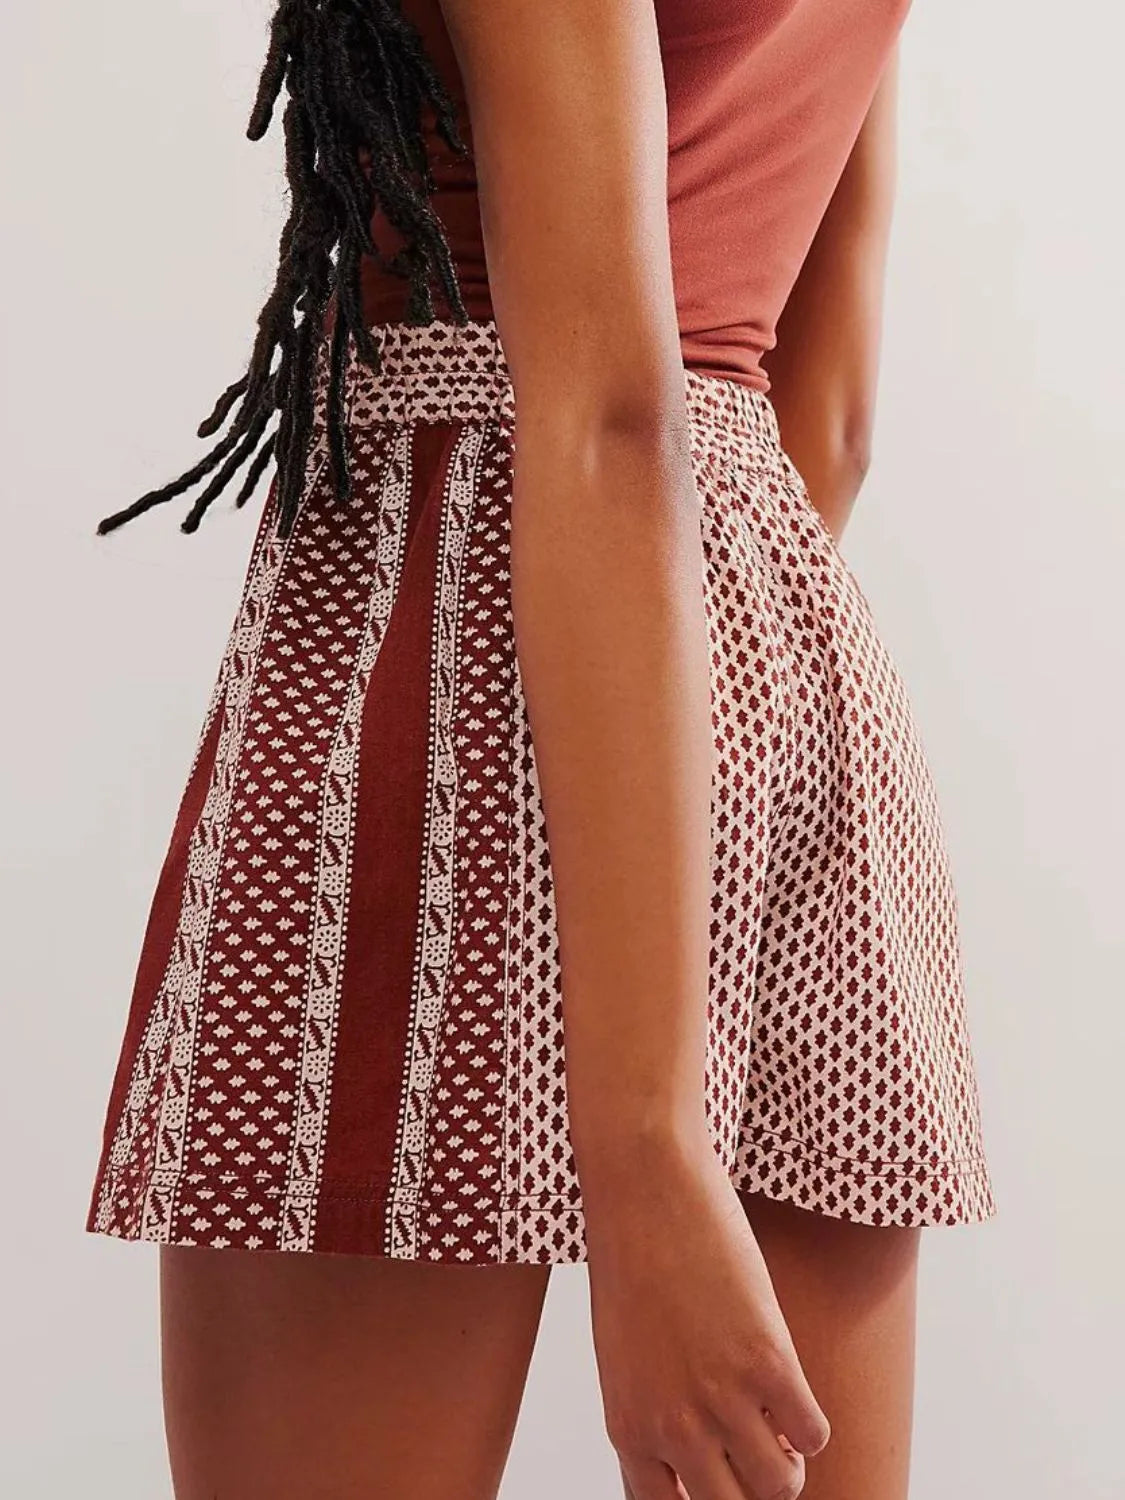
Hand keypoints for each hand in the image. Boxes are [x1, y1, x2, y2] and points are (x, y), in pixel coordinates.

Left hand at [584, 1129, 829, 1499]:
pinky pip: (812, 1432)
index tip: (725, 1477)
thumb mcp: (624, 1351)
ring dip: (789, 1461)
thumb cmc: (630, 1256)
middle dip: (753, 1486)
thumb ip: (653, 1410)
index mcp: (629, 1428)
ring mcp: (722, 1398)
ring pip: (780, 1484)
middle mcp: (673, 1426)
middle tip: (761, 1450)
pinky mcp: (768, 1361)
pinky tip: (792, 1387)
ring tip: (781, 1423)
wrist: (643, 1187)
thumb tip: (696, 1459)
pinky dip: (811, 1422)